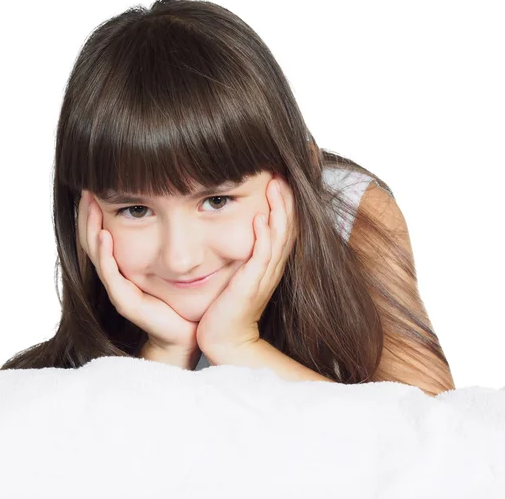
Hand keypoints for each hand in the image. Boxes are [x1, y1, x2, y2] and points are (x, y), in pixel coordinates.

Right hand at [78, 190, 198, 353]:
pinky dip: (105, 255)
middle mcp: (117, 273)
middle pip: (92, 238)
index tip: (94, 182)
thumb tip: (183, 199)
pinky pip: (110, 275)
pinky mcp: (126, 301)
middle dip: (88, 213)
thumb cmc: (185, 295)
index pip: (102, 229)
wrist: (188, 331)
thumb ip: (172, 232)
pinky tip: (105, 235)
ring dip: (91, 228)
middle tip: (85, 187)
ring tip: (90, 204)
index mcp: (124, 262)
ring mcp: (120, 287)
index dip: (96, 209)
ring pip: (96, 253)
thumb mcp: (176, 256)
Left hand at [196, 174, 295, 354]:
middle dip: (286, 199)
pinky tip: (261, 219)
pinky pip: (261, 257)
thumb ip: (245, 252)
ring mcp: (264, 276)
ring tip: (276, 186)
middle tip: (282, 172)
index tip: (281, 176)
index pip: (284, 226)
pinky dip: (263, 237)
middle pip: (287, 227)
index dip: (286, 202)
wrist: (225, 339)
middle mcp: (271, 267)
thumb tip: (247, 224)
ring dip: (279, 211)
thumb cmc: (228, 306)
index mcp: (270, 262)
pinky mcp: (251, 286)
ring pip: (279, 237)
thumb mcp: (240, 273)